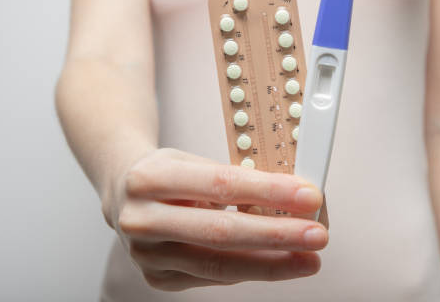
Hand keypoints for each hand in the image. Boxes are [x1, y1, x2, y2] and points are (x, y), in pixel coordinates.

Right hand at [101, 148, 327, 291]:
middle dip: (277, 235)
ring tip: (308, 259)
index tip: (308, 196)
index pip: (222, 185)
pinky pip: (213, 277)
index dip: (269, 192)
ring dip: (272, 264)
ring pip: (219, 265)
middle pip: (221, 232)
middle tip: (317, 235)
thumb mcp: (192, 160)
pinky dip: (249, 269)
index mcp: (150, 178)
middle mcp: (142, 220)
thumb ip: (233, 178)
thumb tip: (290, 197)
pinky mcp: (157, 278)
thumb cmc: (165, 174)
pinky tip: (275, 262)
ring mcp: (146, 255)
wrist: (122, 194)